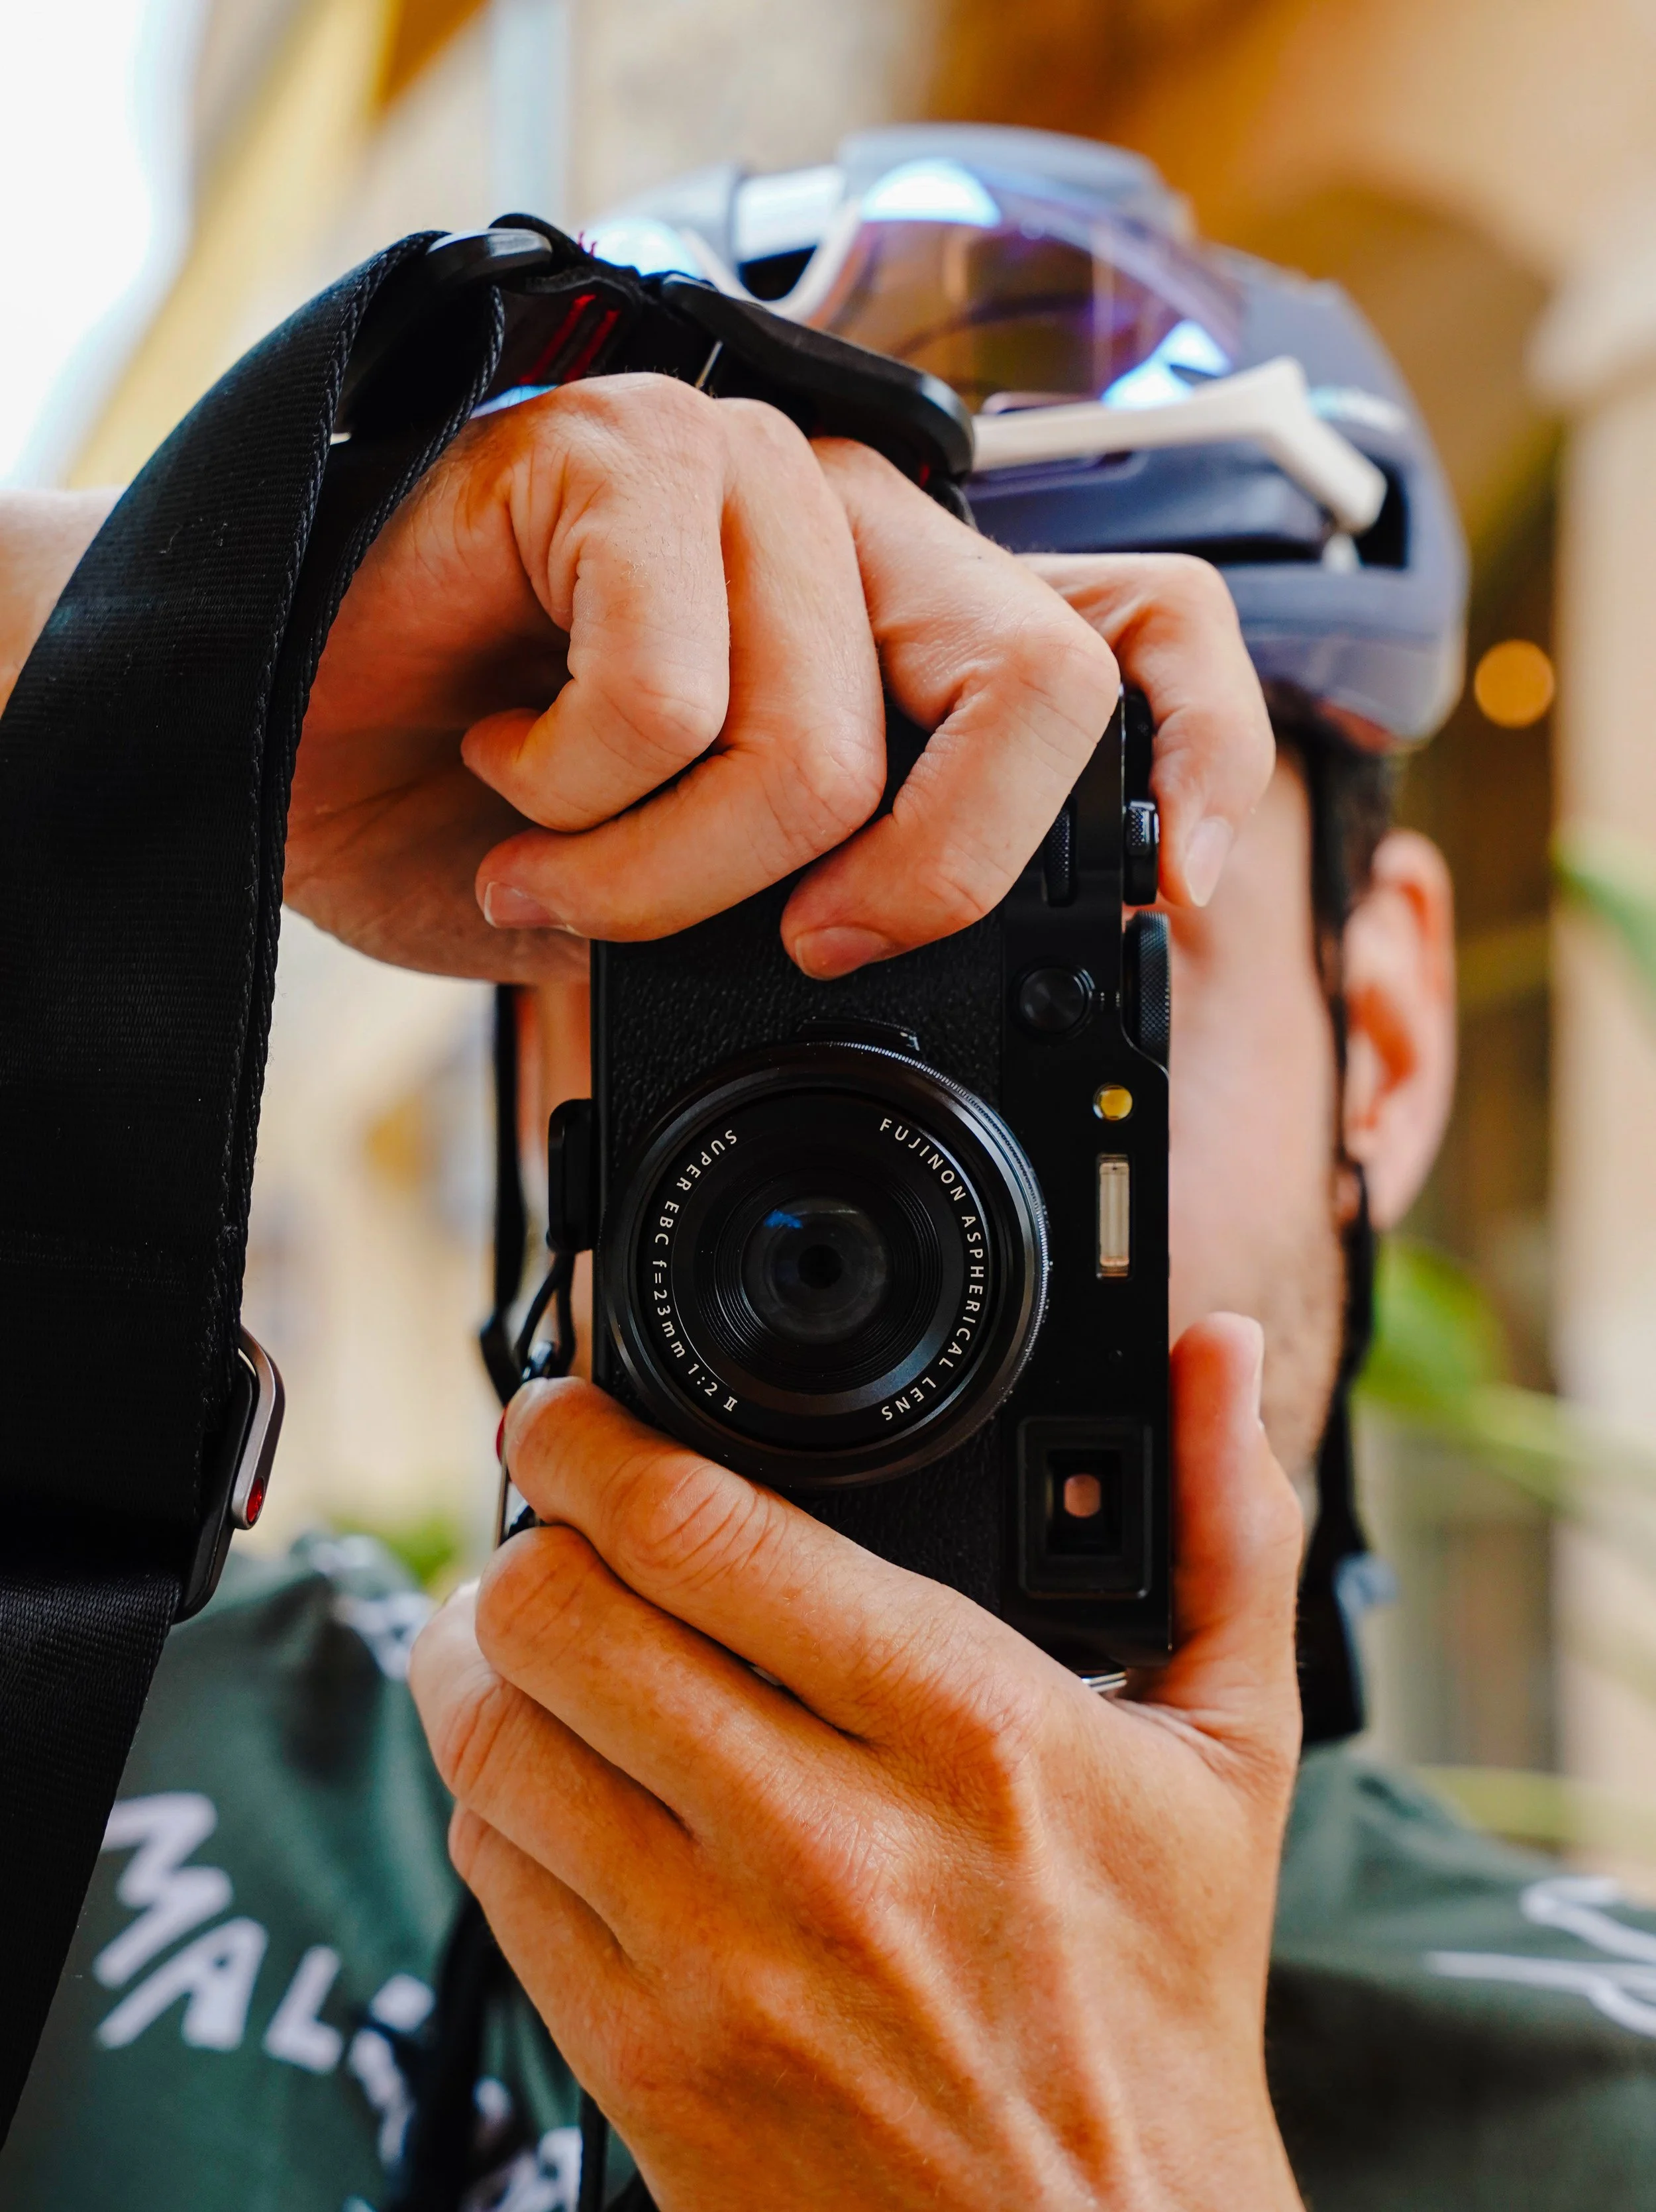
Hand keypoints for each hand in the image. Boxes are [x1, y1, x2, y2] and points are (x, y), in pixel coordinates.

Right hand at [292, 377, 1272, 979]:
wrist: (276, 740)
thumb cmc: (485, 813)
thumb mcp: (704, 905)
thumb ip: (829, 911)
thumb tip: (951, 1002)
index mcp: (904, 617)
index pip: (1142, 635)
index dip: (1205, 758)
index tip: (1169, 911)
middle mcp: (854, 523)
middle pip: (1039, 685)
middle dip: (928, 876)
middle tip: (793, 951)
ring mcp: (742, 472)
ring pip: (819, 744)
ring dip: (663, 882)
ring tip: (556, 869)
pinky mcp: (615, 460)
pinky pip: (667, 703)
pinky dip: (576, 805)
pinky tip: (505, 767)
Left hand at [409, 1317, 1305, 2211]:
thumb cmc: (1161, 2008)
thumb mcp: (1231, 1755)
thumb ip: (1223, 1527)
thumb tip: (1221, 1348)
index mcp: (969, 1730)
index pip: (703, 1529)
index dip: (590, 1437)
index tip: (564, 1406)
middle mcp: (826, 1842)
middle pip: (558, 1616)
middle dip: (524, 1533)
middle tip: (541, 1511)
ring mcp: (716, 1964)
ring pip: (495, 1737)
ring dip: (476, 1657)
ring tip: (512, 1624)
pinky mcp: (642, 2067)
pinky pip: (493, 1878)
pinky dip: (491, 1791)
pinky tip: (540, 1764)